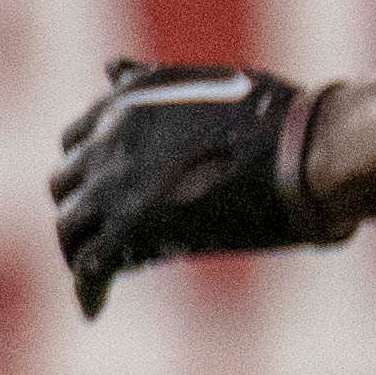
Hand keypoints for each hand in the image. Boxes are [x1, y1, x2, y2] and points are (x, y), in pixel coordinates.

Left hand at [50, 58, 341, 316]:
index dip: (88, 170)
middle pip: (66, 186)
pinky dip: (88, 288)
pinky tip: (95, 306)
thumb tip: (111, 68)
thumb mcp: (207, 83)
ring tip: (99, 273)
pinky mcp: (134, 228)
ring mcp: (115, 185)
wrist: (309, 150)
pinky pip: (90, 266)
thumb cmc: (278, 117)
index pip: (75, 141)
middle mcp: (107, 142)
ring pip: (70, 227)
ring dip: (81, 251)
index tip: (106, 191)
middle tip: (103, 236)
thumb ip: (152, 83)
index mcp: (123, 106)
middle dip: (82, 210)